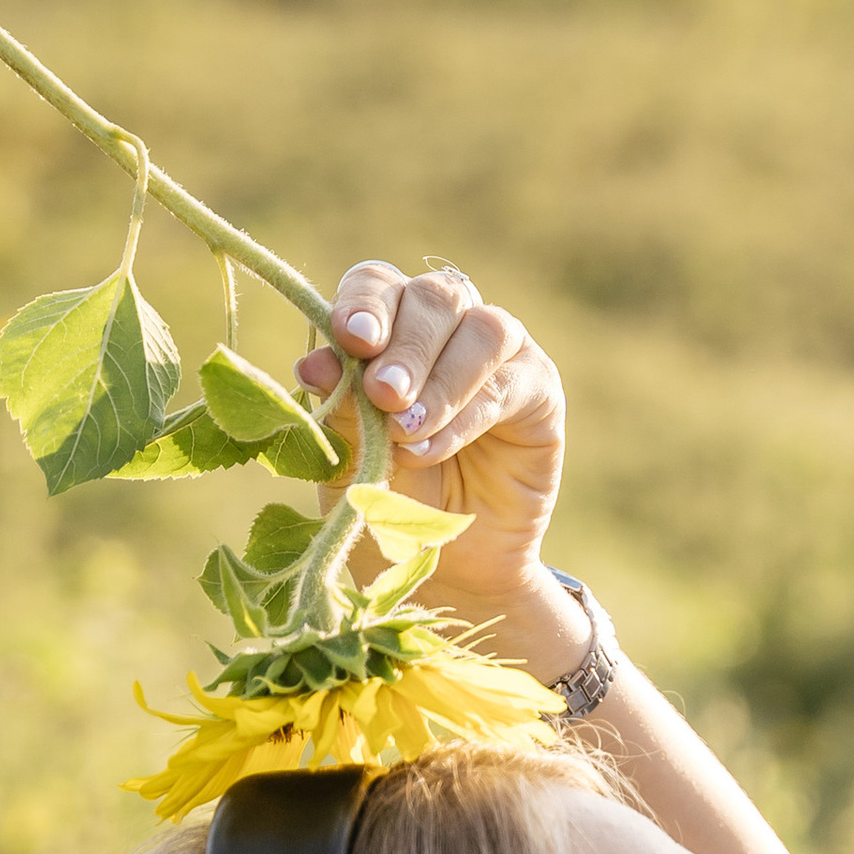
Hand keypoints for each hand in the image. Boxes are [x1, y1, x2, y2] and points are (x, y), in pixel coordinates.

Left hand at [302, 261, 569, 645]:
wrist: (446, 569)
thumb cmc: (388, 505)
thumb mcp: (348, 460)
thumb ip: (338, 410)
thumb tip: (314, 363)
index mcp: (388, 327)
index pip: (378, 284)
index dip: (366, 301)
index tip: (351, 340)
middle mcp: (445, 329)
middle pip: (433, 297)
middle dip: (405, 345)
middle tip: (383, 396)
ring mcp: (498, 356)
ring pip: (483, 328)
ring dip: (440, 379)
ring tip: (406, 432)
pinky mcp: (539, 390)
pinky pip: (509, 384)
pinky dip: (467, 414)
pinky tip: (433, 447)